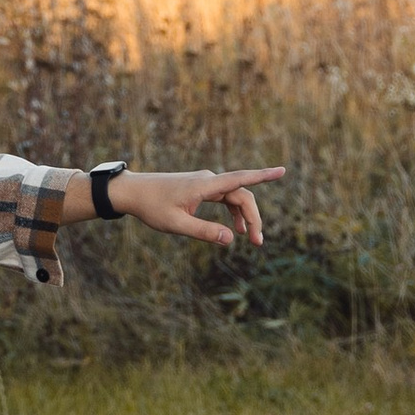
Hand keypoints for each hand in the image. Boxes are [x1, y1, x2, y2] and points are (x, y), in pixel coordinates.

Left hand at [107, 166, 283, 248]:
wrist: (132, 191)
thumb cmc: (151, 207)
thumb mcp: (176, 224)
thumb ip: (204, 231)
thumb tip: (231, 239)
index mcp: (204, 185)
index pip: (240, 179)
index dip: (263, 176)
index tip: (282, 171)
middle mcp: (208, 180)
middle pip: (242, 195)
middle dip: (253, 217)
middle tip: (258, 243)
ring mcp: (205, 183)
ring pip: (234, 197)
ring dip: (245, 217)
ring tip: (250, 239)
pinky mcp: (200, 188)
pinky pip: (224, 198)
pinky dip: (233, 213)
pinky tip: (235, 230)